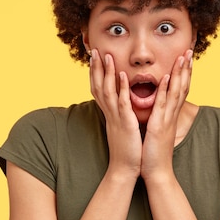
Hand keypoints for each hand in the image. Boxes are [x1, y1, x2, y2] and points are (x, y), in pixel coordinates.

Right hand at [89, 49, 142, 177]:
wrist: (125, 169)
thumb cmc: (126, 149)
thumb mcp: (120, 127)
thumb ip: (119, 115)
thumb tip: (119, 105)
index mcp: (109, 113)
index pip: (98, 88)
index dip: (95, 73)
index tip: (94, 58)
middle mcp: (109, 113)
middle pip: (98, 85)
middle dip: (96, 67)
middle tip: (94, 50)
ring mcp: (116, 117)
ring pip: (107, 90)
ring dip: (106, 72)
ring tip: (106, 55)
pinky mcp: (125, 123)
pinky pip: (122, 102)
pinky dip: (122, 88)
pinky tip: (122, 75)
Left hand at [141, 49, 192, 178]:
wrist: (157, 172)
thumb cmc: (155, 153)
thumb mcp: (159, 131)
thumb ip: (160, 119)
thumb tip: (159, 111)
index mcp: (170, 115)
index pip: (180, 90)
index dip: (184, 74)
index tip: (186, 59)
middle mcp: (172, 115)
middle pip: (182, 87)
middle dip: (186, 69)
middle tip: (190, 51)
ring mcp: (167, 119)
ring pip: (176, 92)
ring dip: (180, 74)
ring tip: (183, 57)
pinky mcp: (159, 125)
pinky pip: (163, 105)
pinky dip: (166, 90)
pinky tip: (167, 77)